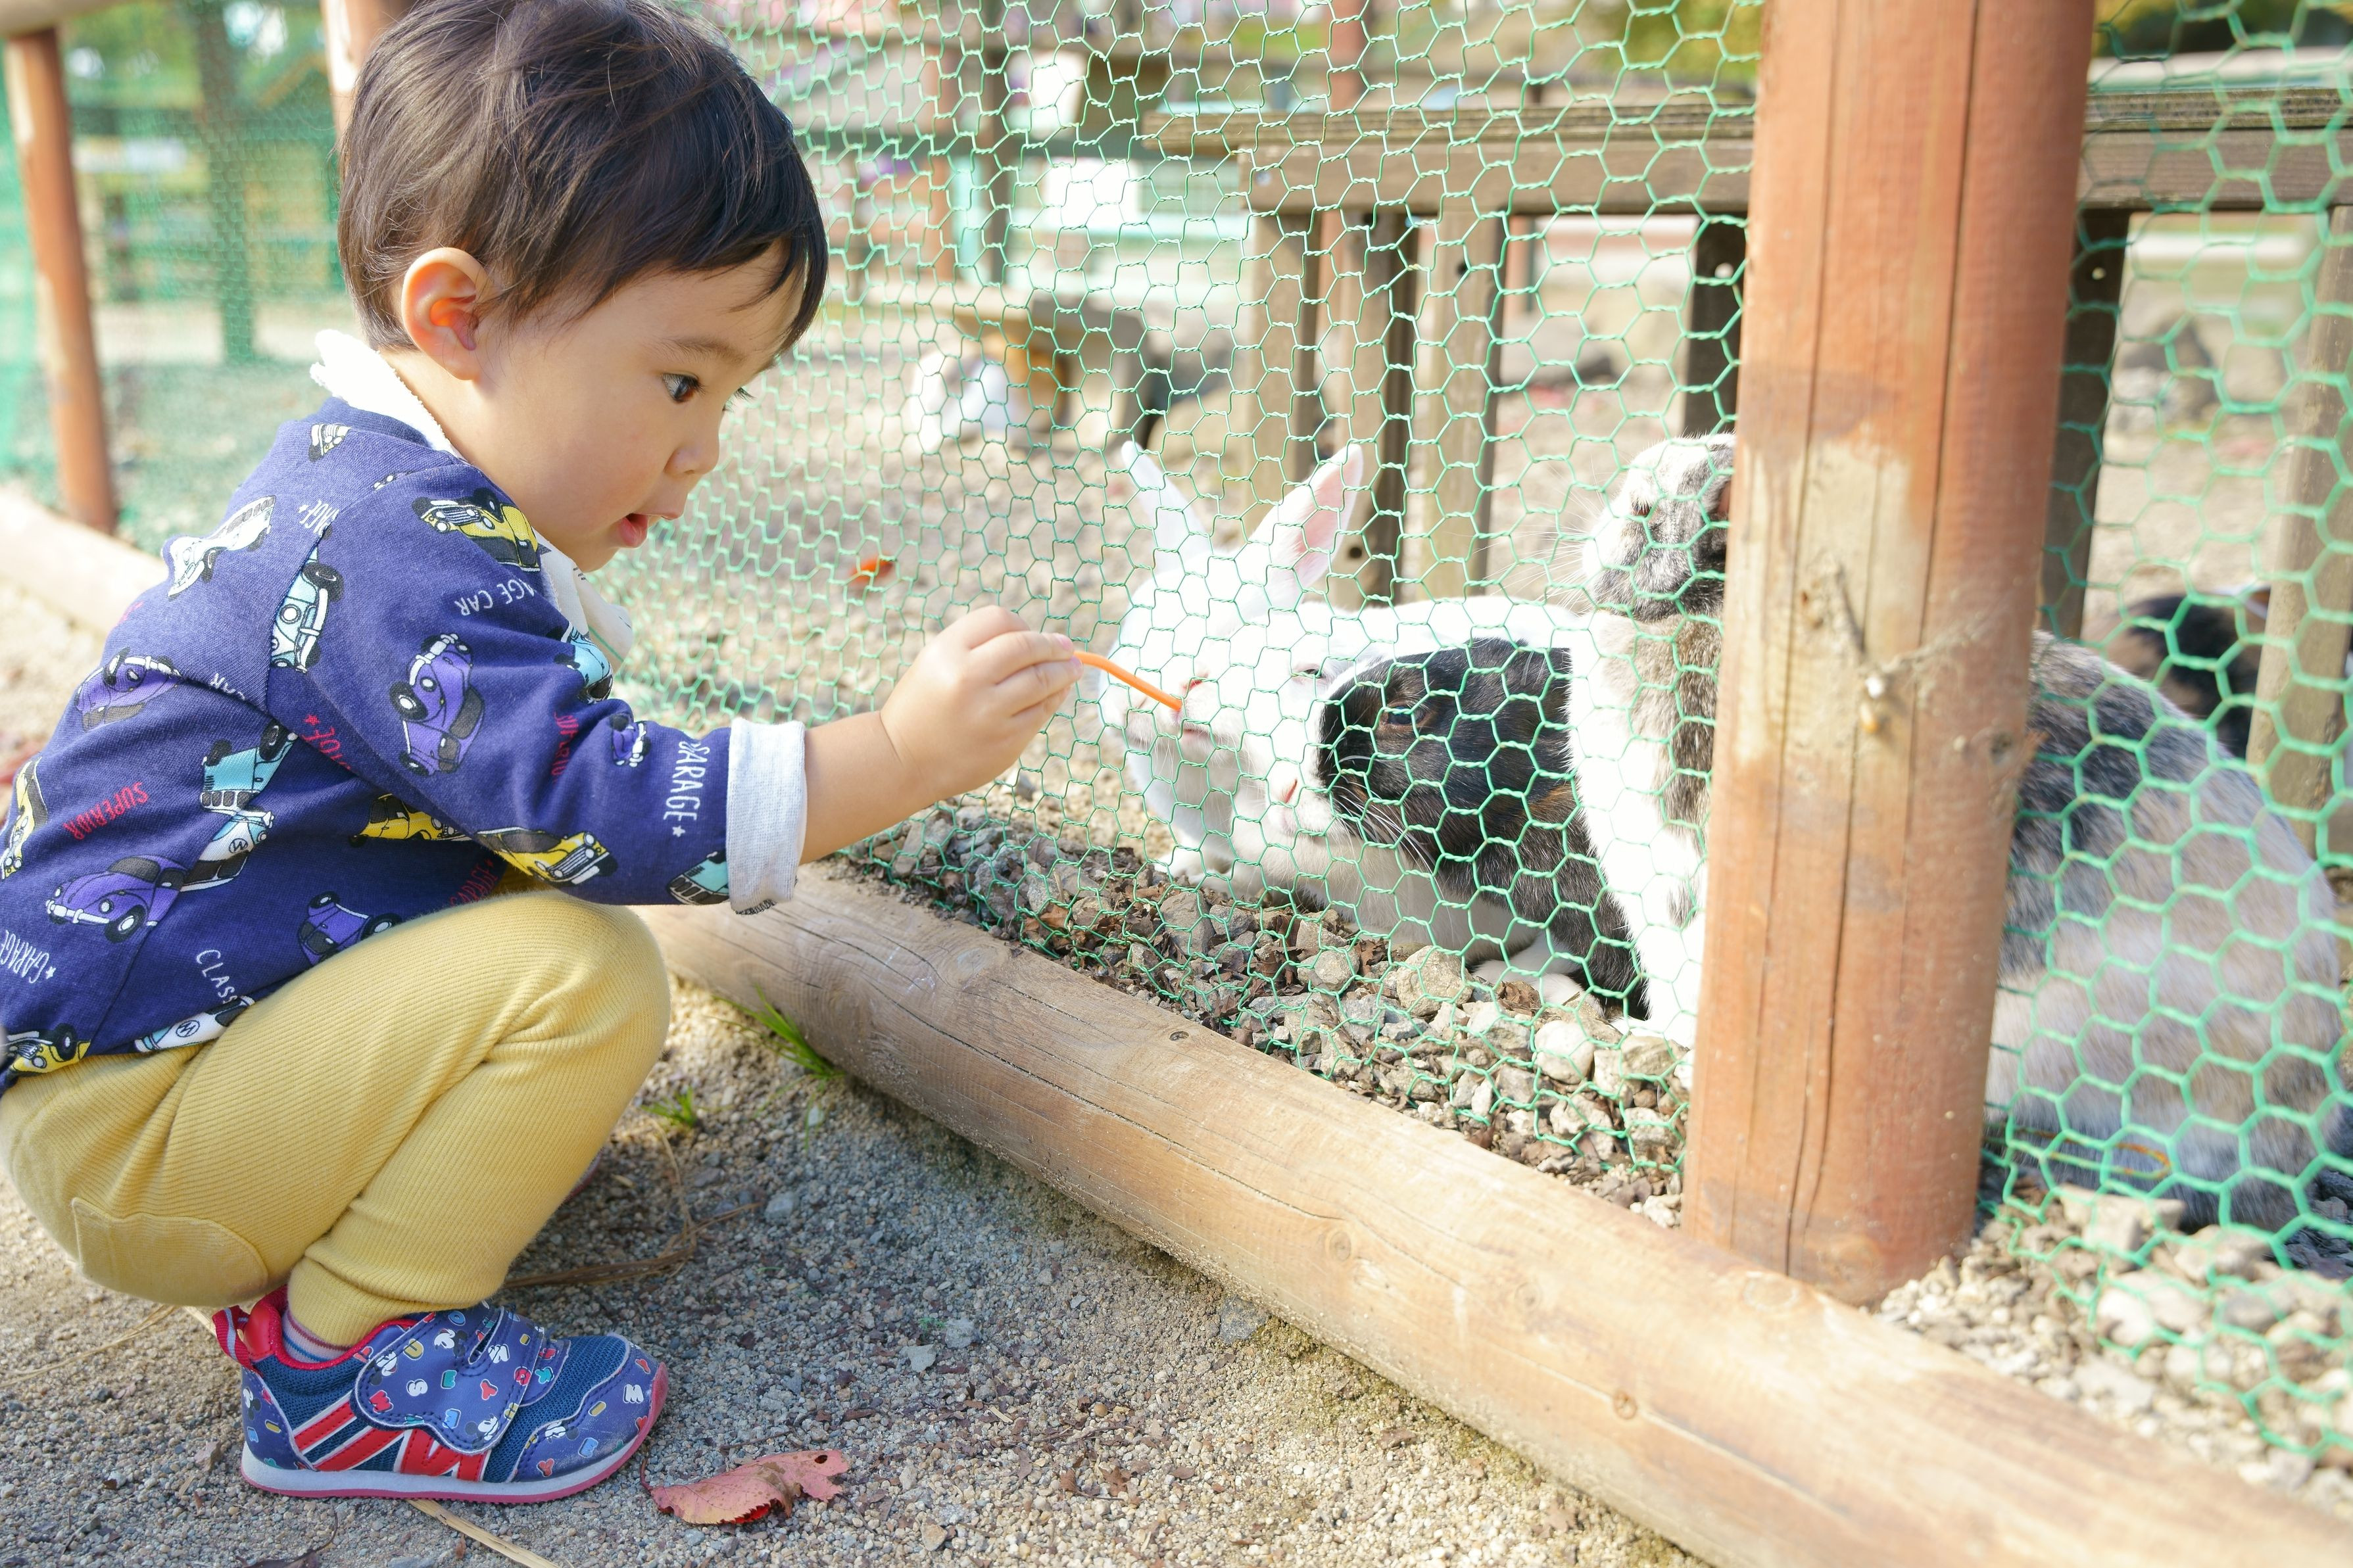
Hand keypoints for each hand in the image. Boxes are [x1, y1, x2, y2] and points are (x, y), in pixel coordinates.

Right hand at [881, 607, 1080, 800]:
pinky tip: (1057, 693)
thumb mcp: (936, 663)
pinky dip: (1053, 698)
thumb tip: (1039, 640)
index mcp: (947, 651)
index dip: (1022, 625)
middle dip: (1054, 645)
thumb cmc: (923, 707)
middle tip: (1067, 648)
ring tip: (1073, 667)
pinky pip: (1040, 711)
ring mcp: (990, 711)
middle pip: (1027, 646)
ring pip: (1042, 679)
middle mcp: (968, 677)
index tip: (1033, 634)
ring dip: (1064, 671)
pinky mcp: (1006, 739)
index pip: (1000, 620)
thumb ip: (979, 647)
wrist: (902, 761)